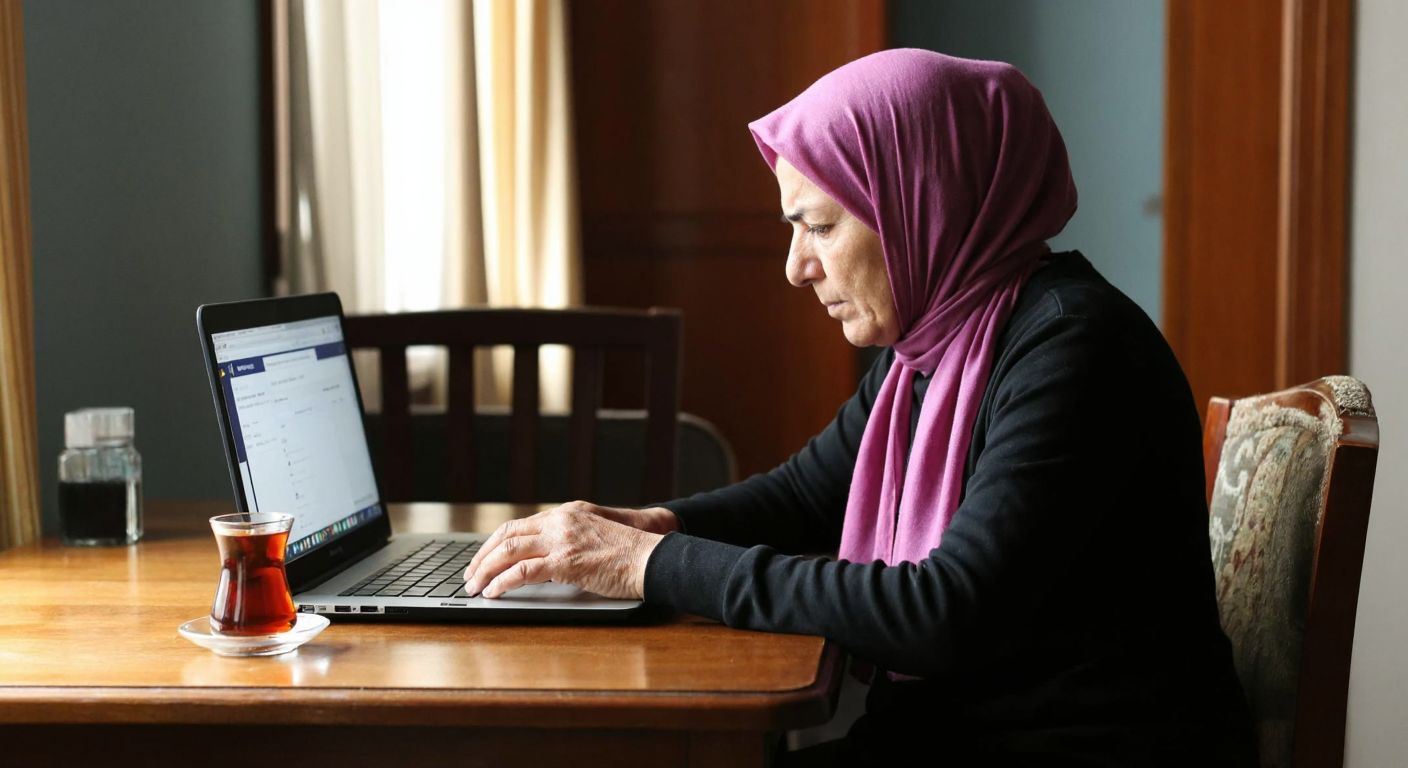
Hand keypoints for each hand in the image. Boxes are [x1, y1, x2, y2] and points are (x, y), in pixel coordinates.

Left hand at [462, 501, 671, 599]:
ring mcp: (562, 538)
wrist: (653, 558)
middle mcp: (561, 520)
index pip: (519, 525)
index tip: (483, 560)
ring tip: (474, 587)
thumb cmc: (630, 556)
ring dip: (485, 571)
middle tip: (470, 576)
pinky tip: (494, 592)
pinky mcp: (566, 560)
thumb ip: (569, 544)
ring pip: (508, 550)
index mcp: (567, 513)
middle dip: (482, 556)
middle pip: (507, 534)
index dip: (496, 544)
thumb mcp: (594, 540)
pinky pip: (522, 570)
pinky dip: (502, 582)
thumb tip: (542, 566)